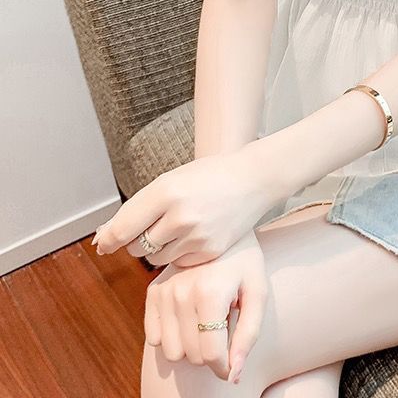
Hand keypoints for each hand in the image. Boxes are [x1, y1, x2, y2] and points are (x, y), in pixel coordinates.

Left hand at [94, 143, 285, 266]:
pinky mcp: (209, 251)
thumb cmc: (208, 176)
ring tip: (179, 228)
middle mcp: (180, 215)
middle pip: (136, 246)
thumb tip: (102, 238)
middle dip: (138, 240)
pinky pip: (178, 263)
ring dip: (159, 248)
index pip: (123, 227)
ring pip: (156, 258)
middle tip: (156, 225)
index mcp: (167, 191)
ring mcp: (197, 236)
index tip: (103, 245)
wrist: (253, 180)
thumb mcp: (172, 180)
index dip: (108, 239)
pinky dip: (180, 253)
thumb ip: (139, 207)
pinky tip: (194, 235)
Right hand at [144, 229, 267, 383]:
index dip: (225, 367)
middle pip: (192, 356)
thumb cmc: (245, 263)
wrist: (222, 227)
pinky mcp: (153, 291)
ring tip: (207, 320)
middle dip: (210, 352)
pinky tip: (189, 316)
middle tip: (223, 326)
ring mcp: (164, 291)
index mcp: (210, 292)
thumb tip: (233, 375)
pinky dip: (172, 335)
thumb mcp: (257, 294)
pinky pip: (155, 338)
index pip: (211, 354)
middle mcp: (182, 292)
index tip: (233, 362)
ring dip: (190, 345)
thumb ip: (248, 335)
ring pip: (172, 352)